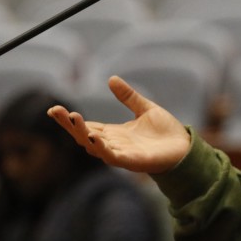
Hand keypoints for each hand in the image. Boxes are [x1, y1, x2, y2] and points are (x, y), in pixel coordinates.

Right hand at [48, 75, 190, 173]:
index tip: (55, 109)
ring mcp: (121, 154)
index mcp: (114, 133)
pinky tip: (94, 138)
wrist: (185, 148)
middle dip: (70, 125)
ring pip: (94, 147)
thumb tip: (111, 79)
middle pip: (84, 136)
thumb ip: (128, 97)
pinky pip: (113, 157)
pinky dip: (102, 148)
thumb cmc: (166, 132)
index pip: (86, 126)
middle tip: (57, 112)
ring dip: (83, 134)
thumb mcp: (144, 109)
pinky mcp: (133, 161)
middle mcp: (113, 144)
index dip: (70, 119)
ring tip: (74, 119)